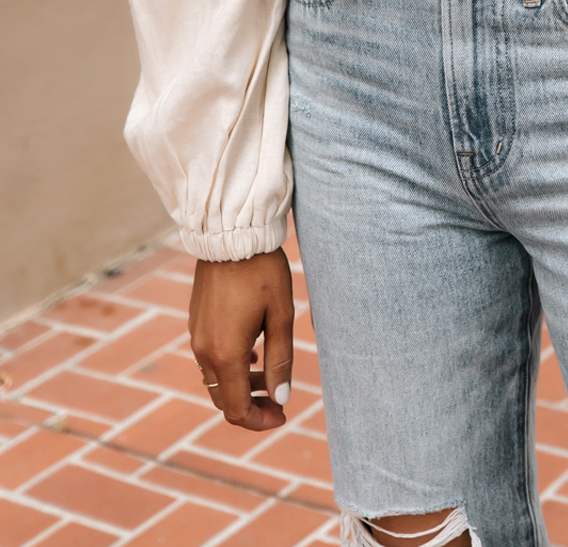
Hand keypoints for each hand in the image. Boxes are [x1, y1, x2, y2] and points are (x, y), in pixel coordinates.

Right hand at [189, 248, 293, 430]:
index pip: (236, 410)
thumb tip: (280, 399)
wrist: (231, 235)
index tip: (282, 415)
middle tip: (278, 402)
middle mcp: (204, 351)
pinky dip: (230, 367)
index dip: (259, 421)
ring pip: (216, 381)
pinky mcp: (196, 323)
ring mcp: (196, 337)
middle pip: (223, 400)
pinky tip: (252, 353)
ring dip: (240, 386)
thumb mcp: (281, 316)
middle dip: (251, 408)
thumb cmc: (263, 272)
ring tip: (267, 377)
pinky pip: (210, 359)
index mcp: (226, 354)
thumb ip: (280, 360)